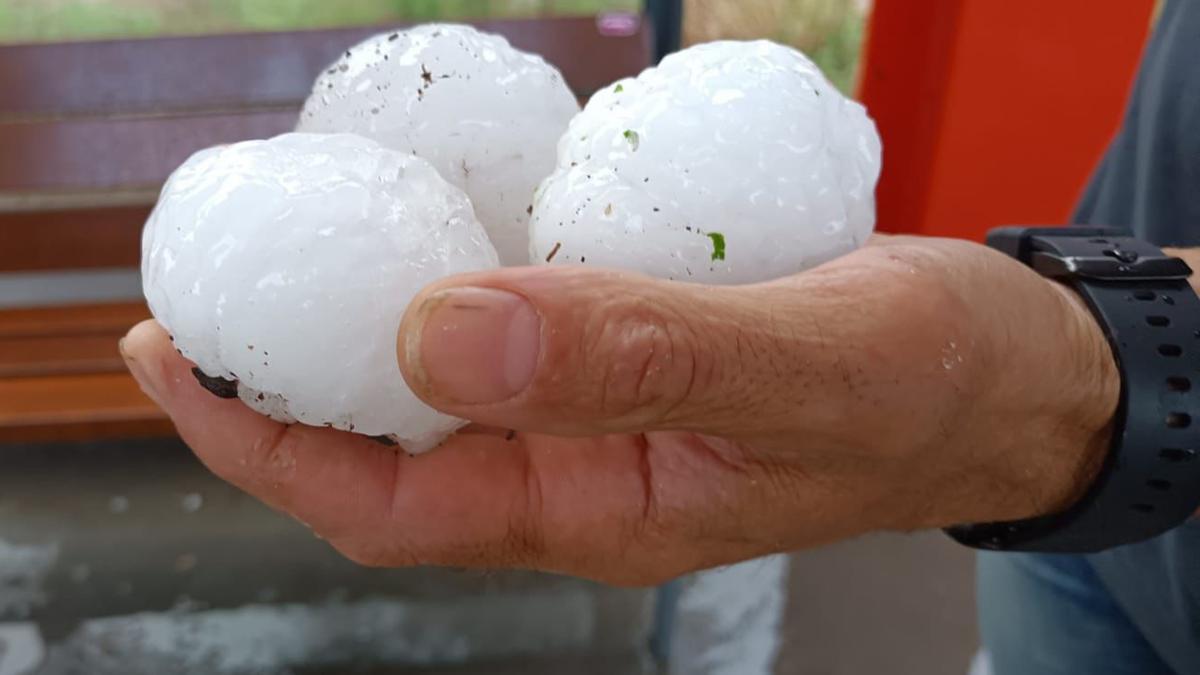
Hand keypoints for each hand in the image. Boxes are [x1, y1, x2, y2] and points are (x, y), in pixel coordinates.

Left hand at [121, 234, 1118, 584]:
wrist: (1012, 371)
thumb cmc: (931, 388)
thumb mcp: (801, 369)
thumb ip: (638, 360)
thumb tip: (439, 335)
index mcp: (601, 510)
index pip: (390, 504)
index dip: (267, 442)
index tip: (176, 358)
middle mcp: (582, 466)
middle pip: (393, 436)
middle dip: (285, 372)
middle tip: (209, 279)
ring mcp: (604, 403)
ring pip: (449, 368)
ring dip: (362, 307)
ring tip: (298, 230)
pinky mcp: (634, 341)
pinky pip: (519, 306)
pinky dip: (460, 255)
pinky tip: (440, 199)